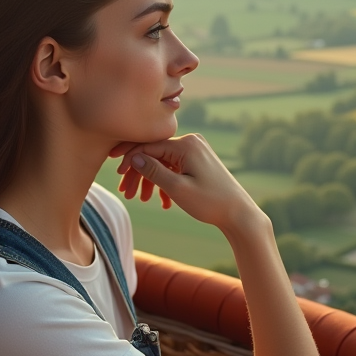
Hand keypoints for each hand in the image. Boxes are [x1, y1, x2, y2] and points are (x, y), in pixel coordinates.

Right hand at [113, 135, 266, 233]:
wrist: (239, 213)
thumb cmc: (210, 202)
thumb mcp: (177, 188)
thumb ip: (154, 171)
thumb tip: (134, 157)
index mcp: (186, 144)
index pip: (148, 146)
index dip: (129, 159)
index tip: (116, 174)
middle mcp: (192, 142)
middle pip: (155, 153)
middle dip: (138, 173)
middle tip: (125, 192)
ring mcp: (196, 150)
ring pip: (163, 162)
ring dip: (151, 180)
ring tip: (140, 200)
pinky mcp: (199, 161)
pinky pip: (175, 167)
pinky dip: (167, 183)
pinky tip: (163, 203)